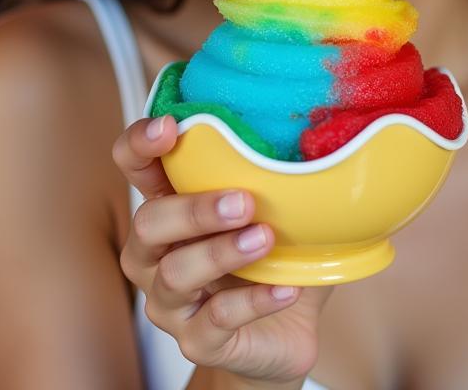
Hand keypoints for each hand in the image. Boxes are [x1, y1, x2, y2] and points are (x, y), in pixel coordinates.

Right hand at [113, 116, 333, 386]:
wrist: (287, 329)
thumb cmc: (277, 255)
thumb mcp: (280, 208)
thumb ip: (283, 172)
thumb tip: (331, 130)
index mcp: (171, 205)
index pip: (136, 166)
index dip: (139, 144)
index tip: (171, 127)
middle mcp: (157, 252)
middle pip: (148, 223)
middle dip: (193, 209)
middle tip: (243, 201)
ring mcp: (171, 300)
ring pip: (175, 274)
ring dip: (221, 253)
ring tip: (266, 239)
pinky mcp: (196, 341)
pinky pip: (215, 321)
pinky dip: (253, 302)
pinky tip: (287, 289)